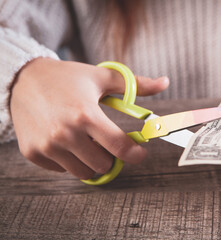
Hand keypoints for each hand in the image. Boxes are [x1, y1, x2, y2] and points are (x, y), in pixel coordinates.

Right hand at [10, 58, 168, 178]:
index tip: (139, 153)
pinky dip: (69, 161)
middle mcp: (66, 133)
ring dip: (91, 160)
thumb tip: (165, 83)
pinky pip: (62, 170)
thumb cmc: (67, 78)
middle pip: (103, 165)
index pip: (119, 147)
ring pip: (84, 172)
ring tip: (87, 141)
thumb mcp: (101, 77)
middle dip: (111, 156)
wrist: (23, 80)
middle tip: (106, 142)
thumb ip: (135, 84)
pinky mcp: (34, 153)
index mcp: (86, 114)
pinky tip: (66, 142)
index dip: (135, 154)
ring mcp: (48, 146)